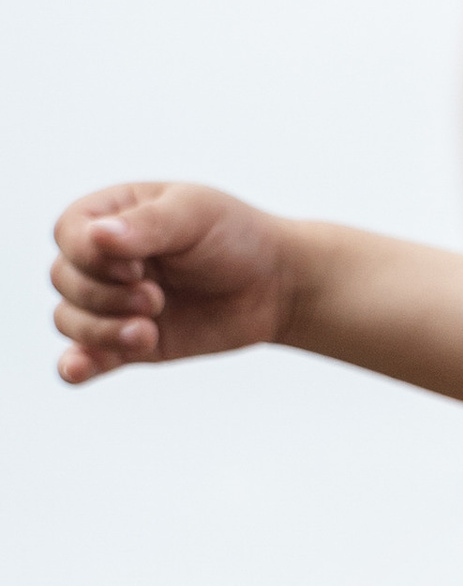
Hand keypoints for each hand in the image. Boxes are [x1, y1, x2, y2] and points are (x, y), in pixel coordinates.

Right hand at [52, 181, 298, 384]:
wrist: (276, 285)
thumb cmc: (235, 236)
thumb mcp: (194, 214)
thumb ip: (146, 225)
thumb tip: (96, 236)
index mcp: (109, 217)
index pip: (68, 235)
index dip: (92, 256)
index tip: (139, 265)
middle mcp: (102, 261)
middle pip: (64, 281)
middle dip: (105, 295)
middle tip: (156, 297)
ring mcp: (112, 304)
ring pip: (68, 321)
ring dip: (101, 331)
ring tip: (149, 332)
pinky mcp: (127, 344)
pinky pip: (85, 359)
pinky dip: (76, 366)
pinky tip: (77, 371)